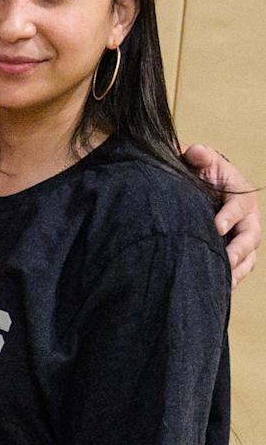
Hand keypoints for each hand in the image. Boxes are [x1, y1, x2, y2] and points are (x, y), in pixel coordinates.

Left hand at [184, 143, 257, 287]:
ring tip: (224, 284)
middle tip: (224, 263)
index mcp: (241, 197)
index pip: (238, 209)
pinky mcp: (233, 253)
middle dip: (237, 252)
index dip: (228, 217)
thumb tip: (195, 152)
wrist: (200, 188)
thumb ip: (199, 156)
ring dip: (236, 271)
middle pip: (249, 239)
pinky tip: (218, 292)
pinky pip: (237, 270)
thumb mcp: (201, 161)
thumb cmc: (202, 174)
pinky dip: (230, 281)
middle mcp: (247, 220)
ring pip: (247, 258)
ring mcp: (242, 239)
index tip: (215, 226)